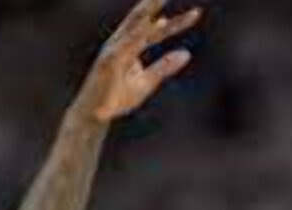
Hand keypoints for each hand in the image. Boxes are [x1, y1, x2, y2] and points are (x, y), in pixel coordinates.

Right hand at [74, 0, 202, 122]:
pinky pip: (127, 44)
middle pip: (142, 20)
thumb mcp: (147, 82)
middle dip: (155, 4)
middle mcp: (122, 44)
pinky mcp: (110, 61)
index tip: (196, 14)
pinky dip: (140, 33)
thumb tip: (187, 53)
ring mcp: (114, 50)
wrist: (94, 115)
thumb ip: (164, 66)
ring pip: (133, 27)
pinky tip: (155, 23)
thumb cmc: (117, 99)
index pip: (157, 32)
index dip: (176, 24)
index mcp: (132, 47)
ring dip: (147, 11)